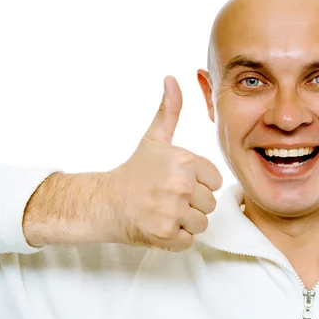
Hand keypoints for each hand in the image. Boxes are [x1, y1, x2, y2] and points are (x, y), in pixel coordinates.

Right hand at [106, 76, 222, 250]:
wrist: (105, 202)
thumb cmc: (134, 171)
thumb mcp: (154, 139)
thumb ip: (169, 110)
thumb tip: (172, 78)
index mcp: (184, 160)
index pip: (214, 180)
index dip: (198, 183)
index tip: (178, 182)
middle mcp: (180, 184)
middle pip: (209, 203)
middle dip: (192, 204)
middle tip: (168, 198)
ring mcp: (173, 210)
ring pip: (201, 223)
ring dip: (185, 222)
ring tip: (164, 211)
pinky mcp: (165, 233)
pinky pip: (188, 240)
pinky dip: (176, 238)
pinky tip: (159, 225)